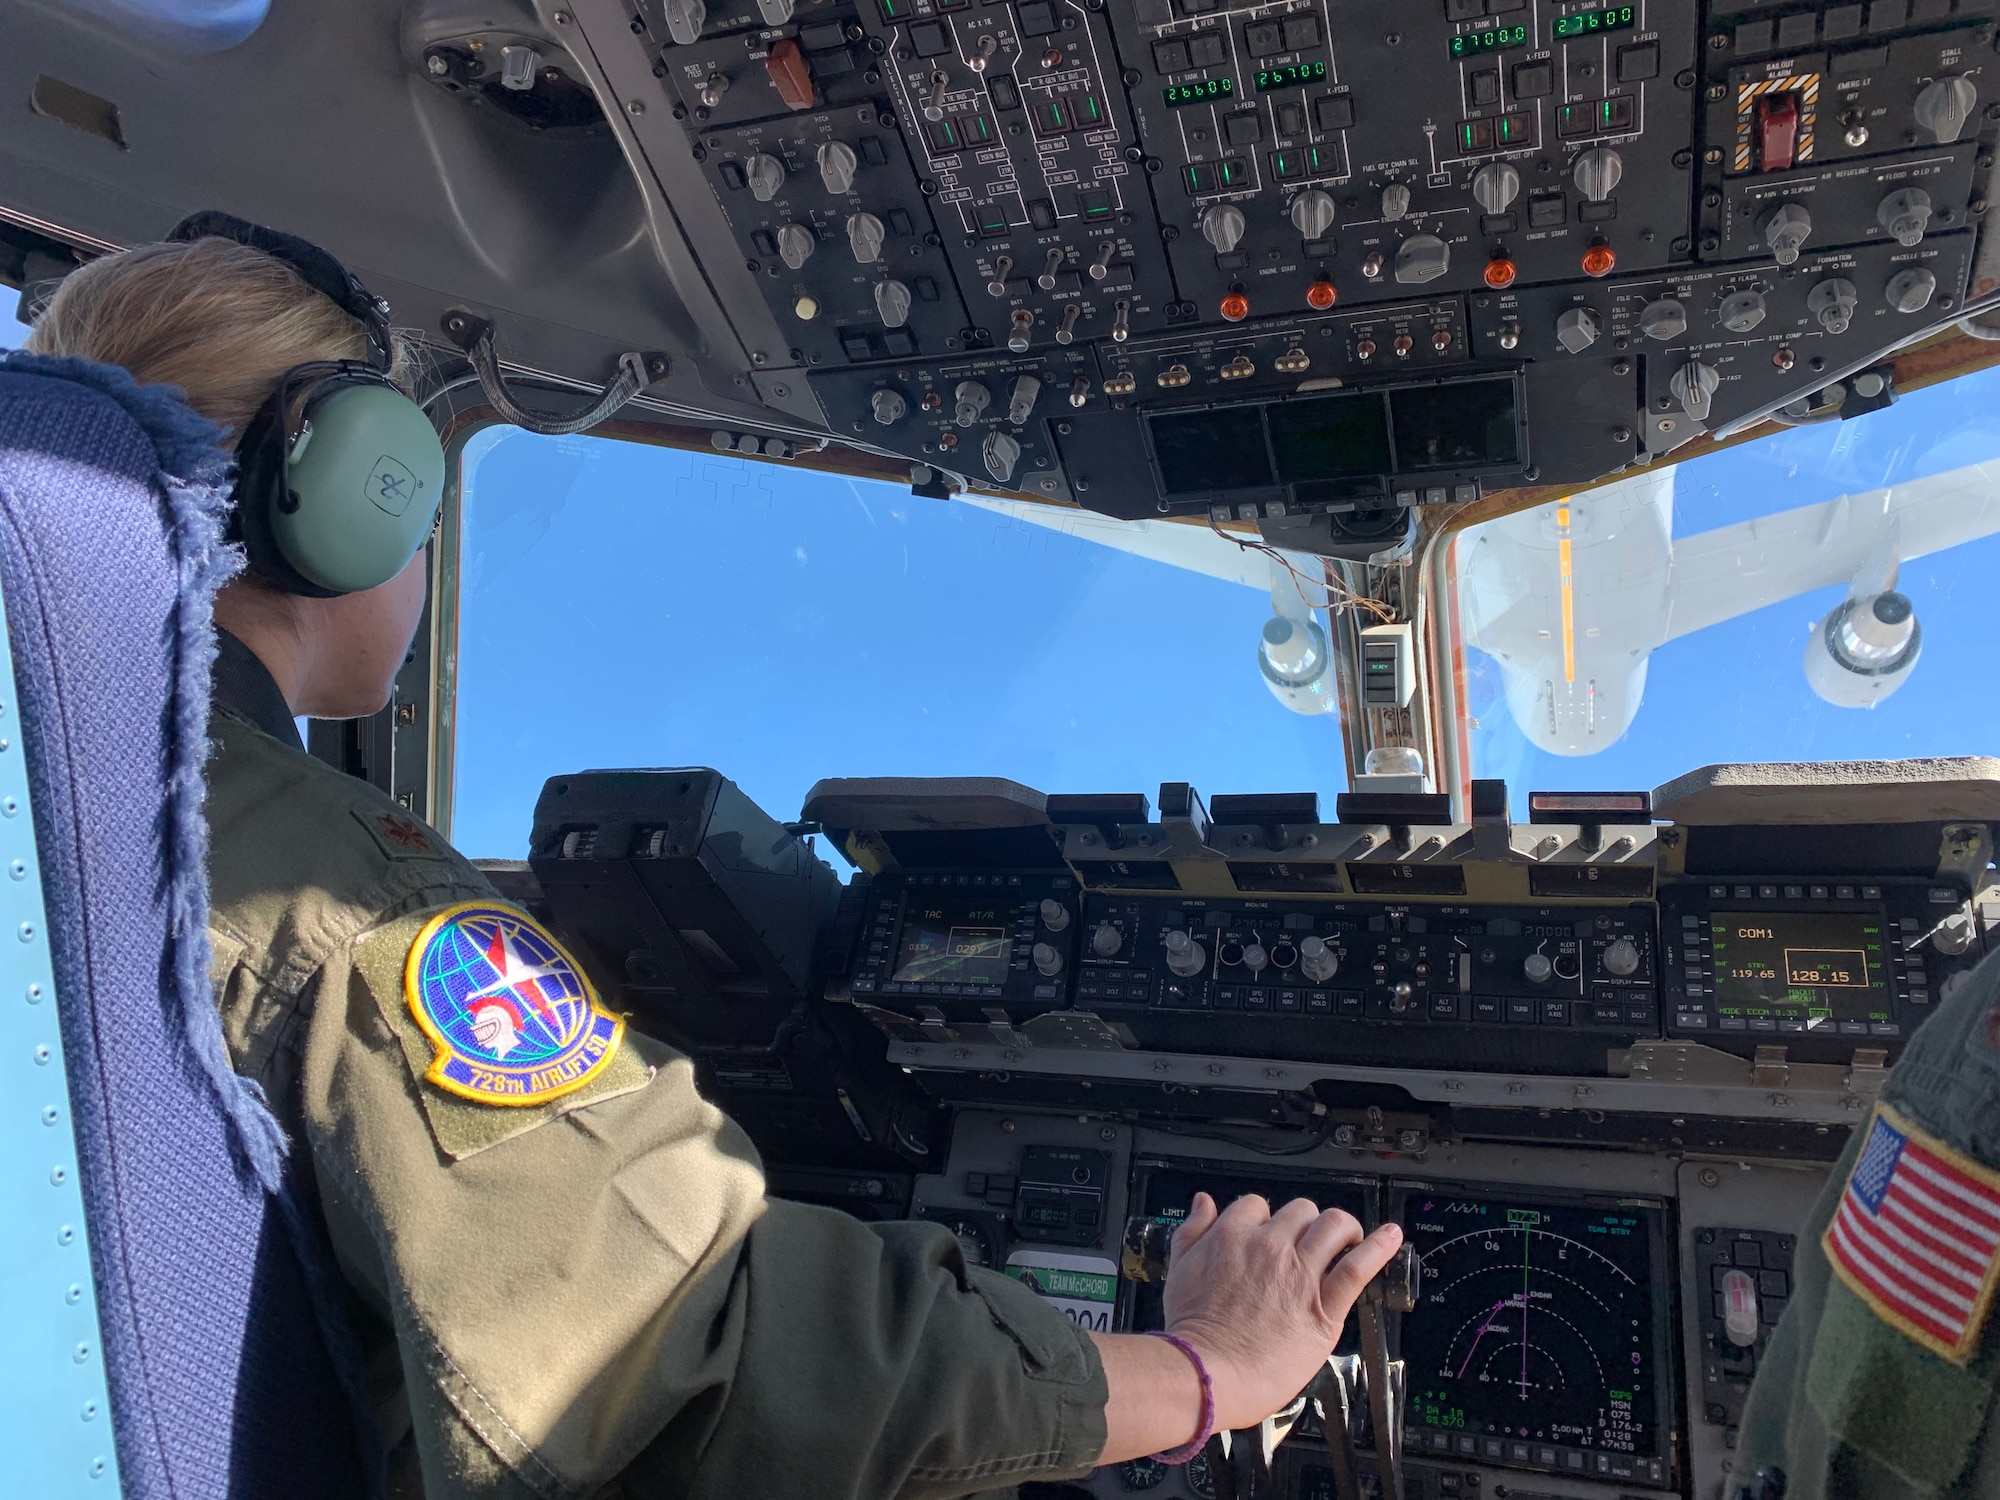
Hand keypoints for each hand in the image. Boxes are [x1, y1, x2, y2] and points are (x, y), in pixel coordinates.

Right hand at [1161, 1193, 1402, 1431]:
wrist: (1206, 1373)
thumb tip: (1204, 1203)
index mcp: (1232, 1236)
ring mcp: (1299, 1274)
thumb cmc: (1192, 1332)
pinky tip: (1391, 1238)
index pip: (1258, 1206)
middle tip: (1311, 1243)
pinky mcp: (1323, 1306)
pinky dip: (1379, 1248)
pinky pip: (1357, 1266)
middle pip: (1301, 1211)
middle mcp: (1269, 1247)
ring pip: (1333, 1226)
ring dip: (1344, 1228)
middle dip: (1307, 1224)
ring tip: (1349, 1239)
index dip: (1267, 1220)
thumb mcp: (1180, 1270)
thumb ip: (1192, 1231)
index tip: (1272, 1235)